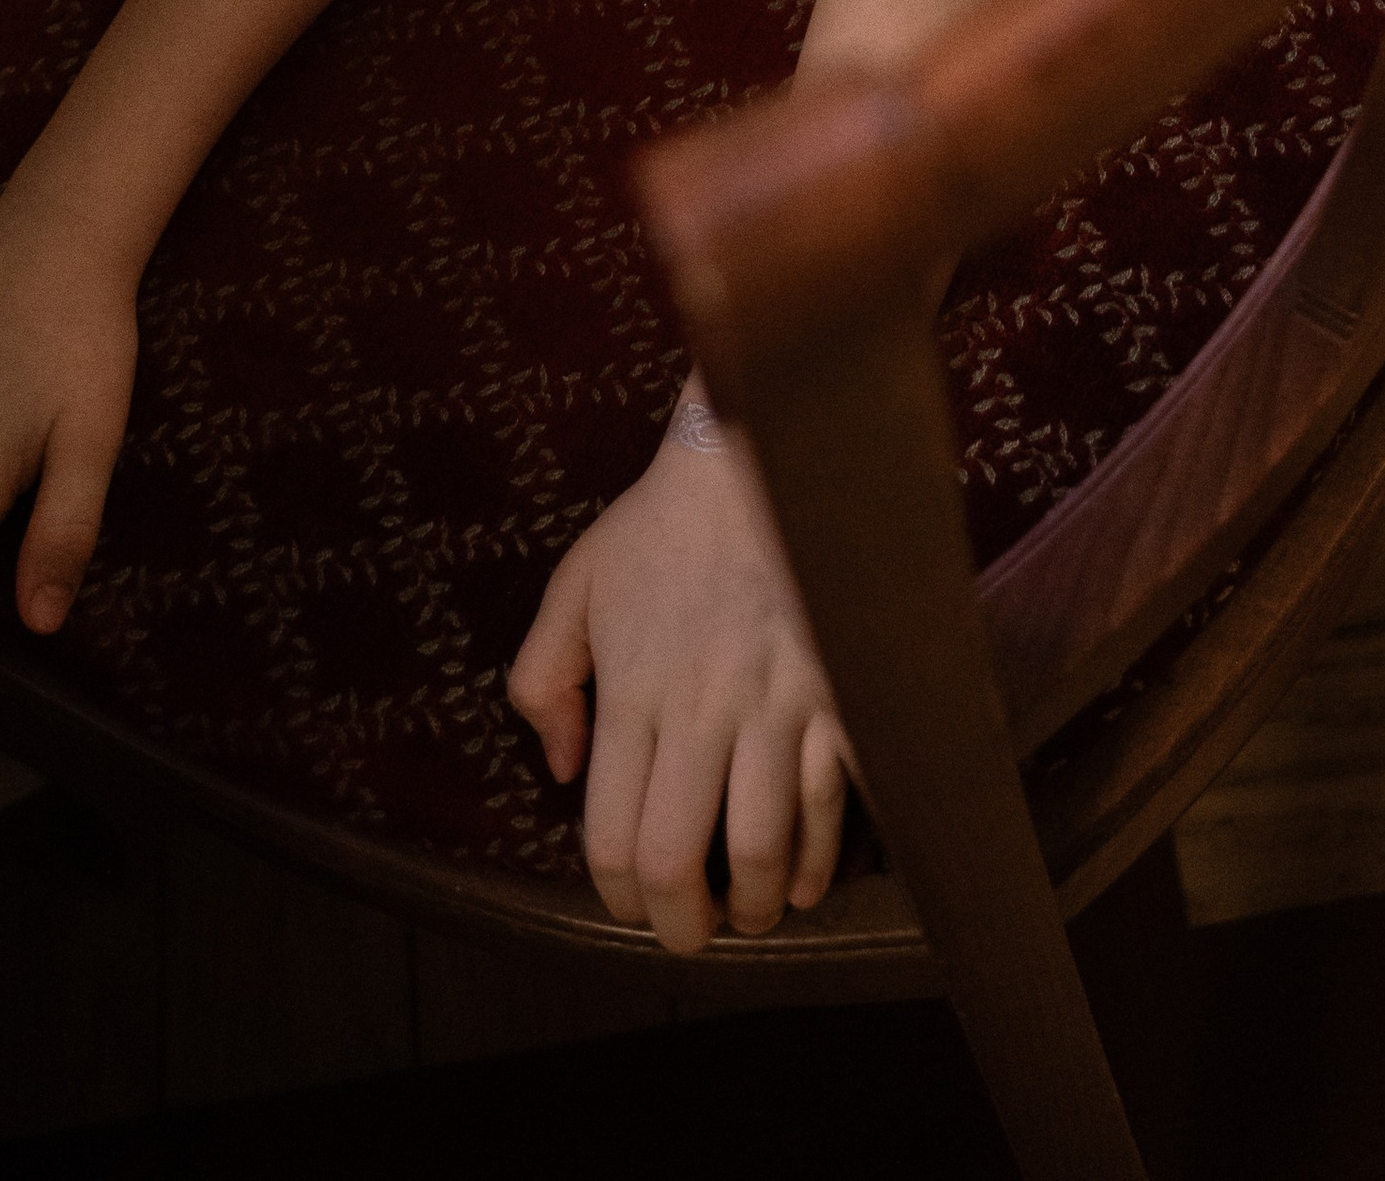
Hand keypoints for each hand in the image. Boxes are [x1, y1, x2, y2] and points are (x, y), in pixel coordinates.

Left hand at [508, 418, 847, 954]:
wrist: (761, 452)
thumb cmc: (660, 526)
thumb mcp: (574, 586)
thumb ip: (543, 681)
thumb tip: (564, 772)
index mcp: (636, 689)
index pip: (615, 837)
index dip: (619, 897)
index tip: (629, 905)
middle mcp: (705, 707)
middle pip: (682, 859)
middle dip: (681, 924)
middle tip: (688, 932)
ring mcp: (781, 701)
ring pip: (765, 846)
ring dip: (755, 904)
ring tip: (748, 911)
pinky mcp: (842, 689)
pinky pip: (838, 798)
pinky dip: (818, 856)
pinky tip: (802, 875)